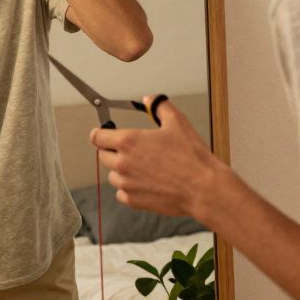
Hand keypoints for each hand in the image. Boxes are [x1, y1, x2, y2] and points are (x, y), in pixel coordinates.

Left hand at [88, 95, 231, 220]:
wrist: (203, 188)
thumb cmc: (191, 156)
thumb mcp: (177, 122)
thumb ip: (159, 106)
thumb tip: (149, 99)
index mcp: (128, 141)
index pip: (97, 137)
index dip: (100, 134)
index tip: (105, 134)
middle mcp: (122, 163)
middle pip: (102, 156)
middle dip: (112, 152)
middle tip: (130, 151)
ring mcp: (126, 184)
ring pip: (112, 175)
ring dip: (121, 171)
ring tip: (142, 168)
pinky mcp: (133, 201)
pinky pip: (121, 193)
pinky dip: (128, 188)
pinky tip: (144, 183)